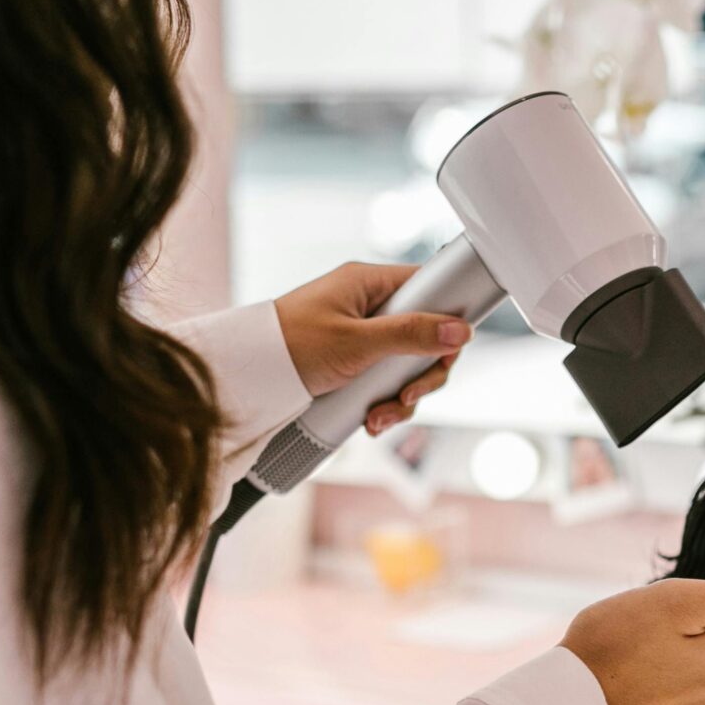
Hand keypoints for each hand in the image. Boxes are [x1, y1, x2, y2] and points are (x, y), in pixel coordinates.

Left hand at [271, 262, 470, 435]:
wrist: (244, 375)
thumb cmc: (288, 345)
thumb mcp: (356, 343)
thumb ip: (410, 335)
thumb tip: (460, 330)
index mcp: (370, 284)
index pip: (431, 289)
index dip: (447, 320)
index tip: (449, 350)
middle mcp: (370, 306)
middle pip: (426, 337)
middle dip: (421, 376)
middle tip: (408, 396)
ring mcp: (364, 336)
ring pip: (407, 366)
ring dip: (401, 398)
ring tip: (379, 417)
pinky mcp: (356, 363)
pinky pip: (386, 382)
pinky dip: (384, 404)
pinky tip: (370, 419)